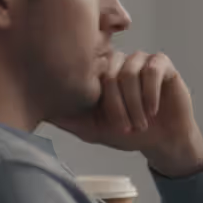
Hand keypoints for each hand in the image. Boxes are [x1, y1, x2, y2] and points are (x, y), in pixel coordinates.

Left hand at [52, 51, 202, 176]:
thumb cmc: (128, 133)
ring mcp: (140, 61)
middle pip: (110, 75)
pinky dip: (151, 93)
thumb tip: (39, 110)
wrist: (162, 141)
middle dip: (119, 107)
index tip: (111, 126)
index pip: (89, 76)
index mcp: (98, 73)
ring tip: (141, 123)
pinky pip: (152, 70)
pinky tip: (153, 110)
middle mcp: (117, 62)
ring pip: (130, 73)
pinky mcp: (162, 64)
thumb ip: (67, 118)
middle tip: (128, 128)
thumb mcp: (91, 129)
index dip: (101, 103)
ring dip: (136, 104)